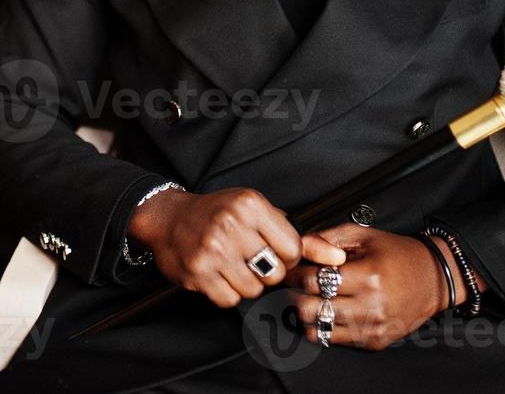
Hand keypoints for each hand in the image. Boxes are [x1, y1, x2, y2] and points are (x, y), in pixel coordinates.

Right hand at [127, 188, 320, 308]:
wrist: (168, 218)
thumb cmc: (216, 213)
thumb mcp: (255, 211)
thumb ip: (295, 233)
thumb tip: (335, 257)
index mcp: (249, 205)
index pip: (292, 248)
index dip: (286, 257)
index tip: (273, 251)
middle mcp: (231, 225)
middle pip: (274, 273)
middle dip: (267, 272)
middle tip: (250, 259)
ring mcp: (213, 251)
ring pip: (254, 290)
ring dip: (246, 284)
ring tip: (232, 265)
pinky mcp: (198, 273)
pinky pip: (230, 300)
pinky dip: (227, 292)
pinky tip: (218, 274)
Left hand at [288, 224, 477, 349]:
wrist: (434, 279)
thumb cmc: (398, 254)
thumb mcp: (365, 235)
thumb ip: (330, 237)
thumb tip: (301, 245)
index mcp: (368, 276)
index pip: (313, 279)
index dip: (296, 273)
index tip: (292, 269)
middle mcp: (371, 306)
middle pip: (310, 308)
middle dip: (298, 295)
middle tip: (298, 286)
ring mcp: (372, 327)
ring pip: (319, 328)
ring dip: (309, 313)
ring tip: (311, 299)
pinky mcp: (374, 342)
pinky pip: (335, 340)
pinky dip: (325, 327)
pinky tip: (329, 312)